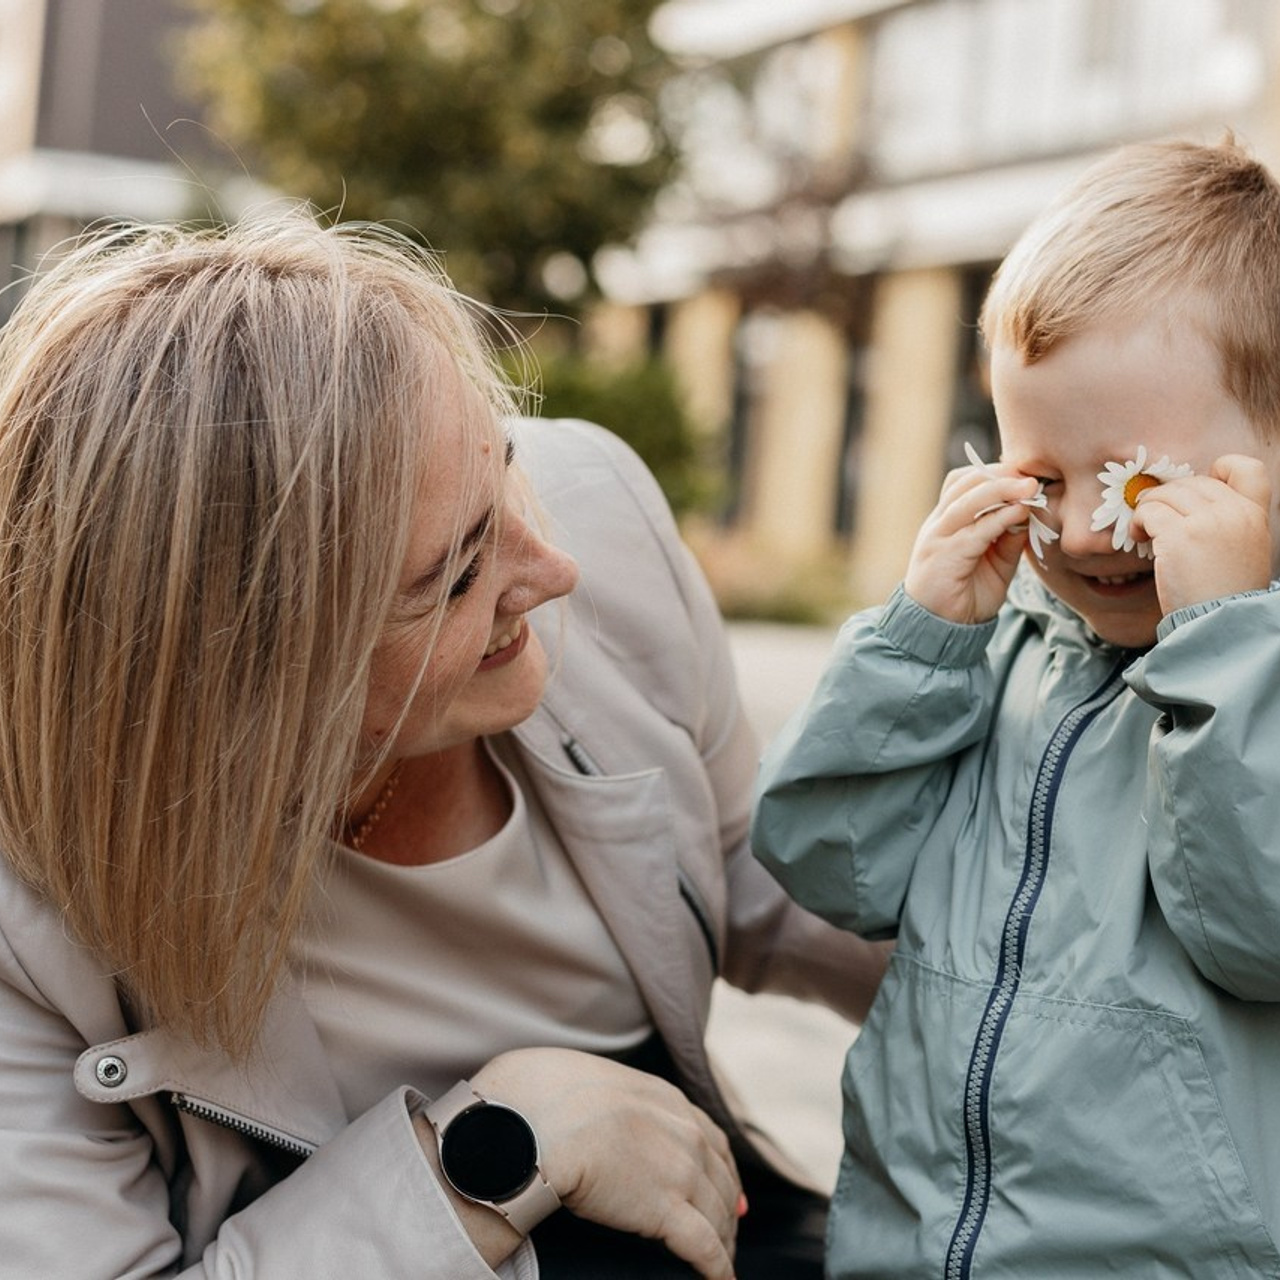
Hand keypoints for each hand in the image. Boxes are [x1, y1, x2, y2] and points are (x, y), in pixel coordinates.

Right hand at [472, 1047, 741, 1278]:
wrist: (534, 1121)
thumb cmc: (541, 1096)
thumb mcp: (588, 1080)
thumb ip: (605, 1097)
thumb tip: (585, 1111)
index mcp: (664, 1097)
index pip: (708, 1136)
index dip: (721, 1166)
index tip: (726, 1187)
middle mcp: (683, 1131)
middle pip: (721, 1178)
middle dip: (727, 1207)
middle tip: (727, 1231)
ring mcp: (680, 1170)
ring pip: (718, 1215)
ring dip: (724, 1242)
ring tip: (721, 1264)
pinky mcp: (667, 1211)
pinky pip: (705, 1248)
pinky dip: (718, 1269)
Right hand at [903, 462, 1040, 622]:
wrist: (939, 631)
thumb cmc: (965, 597)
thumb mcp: (996, 562)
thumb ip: (1009, 538)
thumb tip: (1029, 511)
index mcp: (945, 522)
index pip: (963, 482)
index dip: (994, 473)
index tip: (1026, 475)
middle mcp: (937, 524)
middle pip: (964, 483)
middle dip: (1000, 475)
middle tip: (1033, 477)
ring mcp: (936, 538)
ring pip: (966, 500)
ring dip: (1001, 489)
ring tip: (1030, 488)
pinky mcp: (943, 556)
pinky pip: (974, 530)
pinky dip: (1000, 518)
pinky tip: (1021, 514)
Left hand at [1133, 454, 1273, 615]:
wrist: (1221, 624)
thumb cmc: (1223, 594)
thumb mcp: (1243, 550)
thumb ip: (1227, 524)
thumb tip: (1186, 504)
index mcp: (1255, 515)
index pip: (1246, 467)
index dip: (1218, 469)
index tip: (1196, 495)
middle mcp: (1234, 512)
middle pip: (1192, 481)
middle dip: (1168, 497)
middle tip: (1156, 520)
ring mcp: (1207, 521)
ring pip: (1167, 493)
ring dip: (1149, 508)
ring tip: (1145, 531)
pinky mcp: (1180, 535)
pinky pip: (1150, 511)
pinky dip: (1139, 521)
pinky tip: (1140, 538)